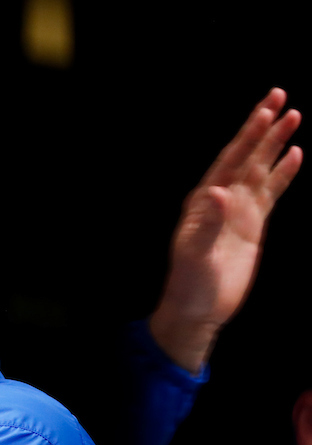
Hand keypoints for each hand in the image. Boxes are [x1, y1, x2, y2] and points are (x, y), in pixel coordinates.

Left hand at [150, 87, 301, 373]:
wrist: (197, 309)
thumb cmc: (189, 283)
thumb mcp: (196, 255)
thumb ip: (208, 224)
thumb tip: (219, 192)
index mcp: (202, 202)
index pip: (228, 160)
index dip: (246, 136)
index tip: (264, 110)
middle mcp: (220, 200)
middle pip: (246, 156)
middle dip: (262, 128)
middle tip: (279, 96)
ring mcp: (237, 211)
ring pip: (260, 169)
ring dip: (275, 145)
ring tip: (294, 116)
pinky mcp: (251, 225)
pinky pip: (270, 193)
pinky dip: (282, 173)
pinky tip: (295, 154)